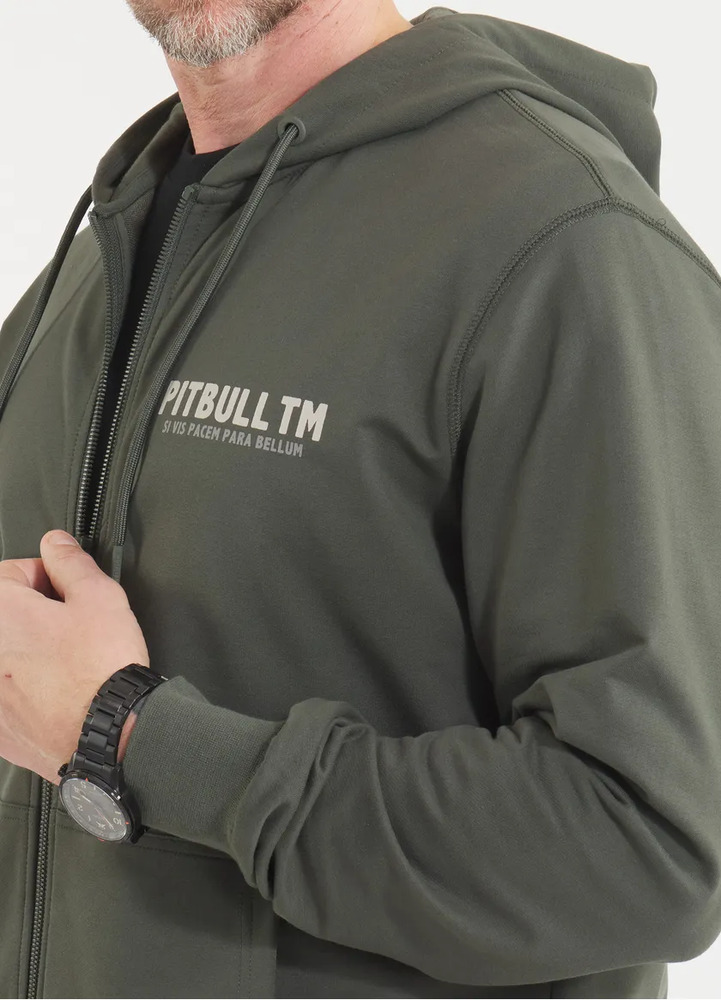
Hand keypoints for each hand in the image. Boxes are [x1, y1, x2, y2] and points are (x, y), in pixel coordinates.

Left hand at [0, 530, 149, 785]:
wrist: (108, 737)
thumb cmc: (102, 672)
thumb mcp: (100, 597)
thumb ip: (72, 563)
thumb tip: (57, 545)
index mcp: (0, 612)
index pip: (9, 573)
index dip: (45, 576)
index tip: (65, 591)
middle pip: (6, 617)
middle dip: (33, 616)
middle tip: (70, 627)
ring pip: (8, 659)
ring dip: (28, 654)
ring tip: (65, 663)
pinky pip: (8, 696)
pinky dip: (25, 692)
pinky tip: (57, 694)